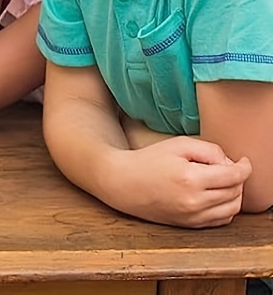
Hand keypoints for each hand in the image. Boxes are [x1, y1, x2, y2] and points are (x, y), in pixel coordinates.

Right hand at [114, 137, 249, 226]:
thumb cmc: (148, 160)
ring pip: (233, 208)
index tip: (246, 162)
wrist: (124, 184)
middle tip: (227, 167)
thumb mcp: (176, 145)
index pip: (233, 176)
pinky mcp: (192, 225)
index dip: (244, 168)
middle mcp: (196, 202)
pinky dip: (227, 207)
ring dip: (234, 194)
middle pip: (235, 192)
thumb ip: (207, 150)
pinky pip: (222, 219)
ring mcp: (195, 216)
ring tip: (222, 181)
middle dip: (237, 179)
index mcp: (191, 179)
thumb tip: (229, 163)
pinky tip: (216, 195)